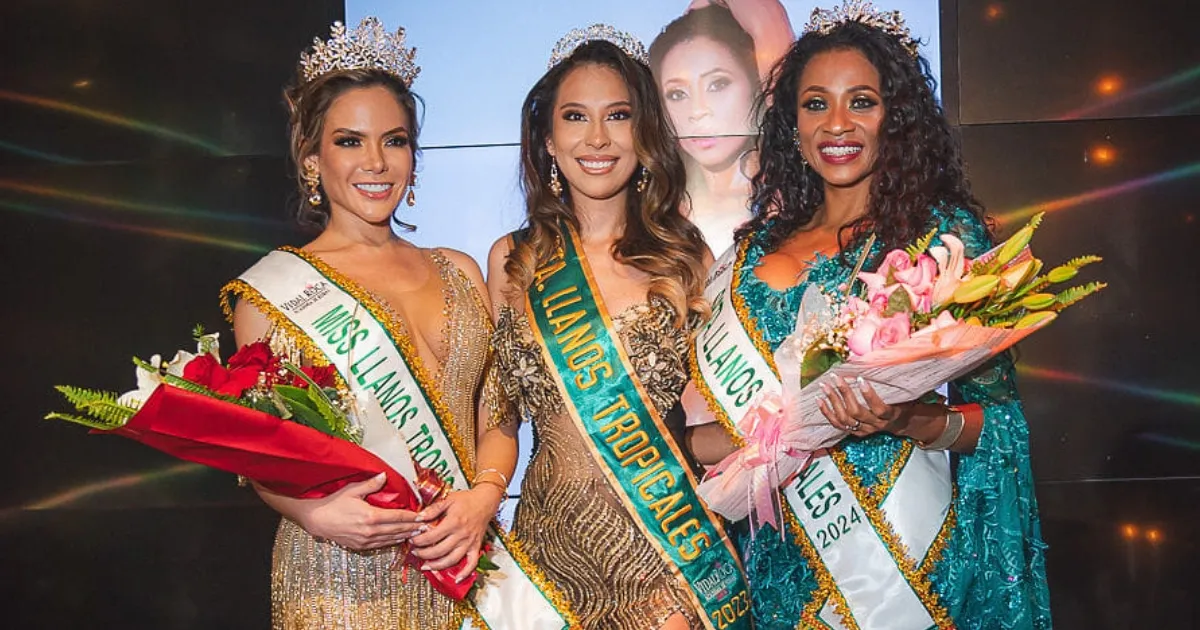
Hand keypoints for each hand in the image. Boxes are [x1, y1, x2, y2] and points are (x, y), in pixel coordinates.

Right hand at [288, 473, 424, 551]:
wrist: (317, 520)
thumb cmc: (333, 503)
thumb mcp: (352, 490)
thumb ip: (371, 484)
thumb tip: (384, 476)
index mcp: (371, 516)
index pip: (398, 517)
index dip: (412, 517)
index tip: (423, 516)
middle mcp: (370, 531)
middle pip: (398, 530)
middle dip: (413, 528)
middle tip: (426, 527)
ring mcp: (365, 540)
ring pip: (391, 539)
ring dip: (405, 536)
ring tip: (417, 534)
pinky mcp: (360, 546)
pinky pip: (381, 544)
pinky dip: (392, 541)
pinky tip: (399, 539)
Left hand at [409, 485, 503, 580]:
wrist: (486, 501)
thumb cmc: (467, 499)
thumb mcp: (448, 499)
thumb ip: (433, 509)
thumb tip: (419, 518)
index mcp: (454, 521)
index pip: (432, 536)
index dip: (420, 540)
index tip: (412, 540)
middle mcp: (462, 534)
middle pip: (440, 550)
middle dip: (424, 554)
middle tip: (415, 552)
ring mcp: (469, 542)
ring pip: (452, 559)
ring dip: (438, 565)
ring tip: (426, 566)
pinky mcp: (476, 546)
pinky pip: (472, 563)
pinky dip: (465, 573)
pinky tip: (457, 579)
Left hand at [817, 375, 913, 437]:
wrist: (900, 423)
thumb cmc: (901, 403)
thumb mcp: (901, 393)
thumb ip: (889, 383)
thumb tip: (873, 362)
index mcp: (889, 415)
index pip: (879, 408)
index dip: (869, 395)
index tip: (860, 378)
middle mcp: (876, 425)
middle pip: (857, 412)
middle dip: (845, 393)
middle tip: (836, 377)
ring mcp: (864, 430)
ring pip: (845, 419)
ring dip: (833, 401)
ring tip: (825, 386)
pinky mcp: (855, 433)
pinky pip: (837, 425)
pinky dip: (827, 412)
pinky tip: (819, 400)